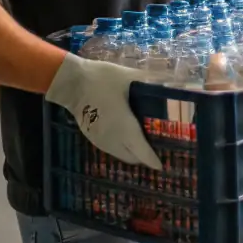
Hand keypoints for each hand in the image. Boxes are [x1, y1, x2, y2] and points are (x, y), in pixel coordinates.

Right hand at [46, 55, 162, 170]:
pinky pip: (111, 149)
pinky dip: (121, 147)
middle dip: (145, 156)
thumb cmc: (103, 80)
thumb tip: (170, 84)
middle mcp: (113, 140)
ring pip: (121, 155)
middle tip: (156, 145)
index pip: (142, 152)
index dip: (153, 160)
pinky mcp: (91, 137)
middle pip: (133, 158)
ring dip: (132, 152)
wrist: (72, 83)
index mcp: (125, 128)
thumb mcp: (130, 78)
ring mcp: (100, 141)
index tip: (163, 164)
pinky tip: (126, 135)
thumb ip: (151, 83)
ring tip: (143, 140)